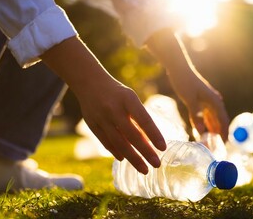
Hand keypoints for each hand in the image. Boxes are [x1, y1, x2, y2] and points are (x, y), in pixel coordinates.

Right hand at [42, 36, 165, 173]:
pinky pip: (105, 142)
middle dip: (145, 152)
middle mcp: (114, 108)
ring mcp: (101, 117)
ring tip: (143, 169)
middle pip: (132, 135)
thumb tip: (149, 141)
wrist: (89, 83)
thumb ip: (138, 117)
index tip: (163, 148)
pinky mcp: (92, 124)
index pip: (144, 119)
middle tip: (157, 164)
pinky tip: (123, 159)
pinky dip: (115, 152)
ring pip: (118, 142)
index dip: (154, 134)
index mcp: (128, 99)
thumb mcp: (130, 98)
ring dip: (132, 158)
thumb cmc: (117, 93)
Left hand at [145, 28, 228, 140]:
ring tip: (209, 141)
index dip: (224, 133)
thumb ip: (195, 116)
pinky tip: (200, 129)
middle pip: (219, 120)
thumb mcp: (189, 100)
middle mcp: (214, 101)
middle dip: (218, 133)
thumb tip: (201, 132)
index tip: (223, 145)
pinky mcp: (200, 99)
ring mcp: (207, 100)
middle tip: (215, 146)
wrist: (178, 67)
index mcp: (215, 101)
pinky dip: (204, 122)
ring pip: (212, 117)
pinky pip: (205, 113)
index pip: (223, 121)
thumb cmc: (184, 82)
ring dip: (211, 128)